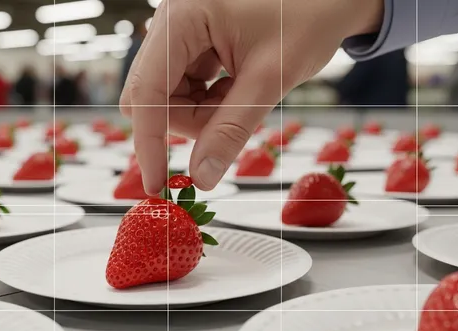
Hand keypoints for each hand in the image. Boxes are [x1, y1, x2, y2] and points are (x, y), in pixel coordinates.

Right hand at [120, 0, 382, 193]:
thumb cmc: (310, 17)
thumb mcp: (270, 79)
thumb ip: (231, 130)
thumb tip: (201, 178)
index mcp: (183, 17)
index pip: (147, 91)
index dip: (149, 143)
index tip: (158, 186)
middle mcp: (172, 19)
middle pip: (152, 95)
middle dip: (189, 121)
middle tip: (231, 122)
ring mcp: (180, 29)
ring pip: (168, 96)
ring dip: (203, 113)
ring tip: (246, 95)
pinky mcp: (191, 39)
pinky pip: (184, 86)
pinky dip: (209, 101)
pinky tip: (240, 87)